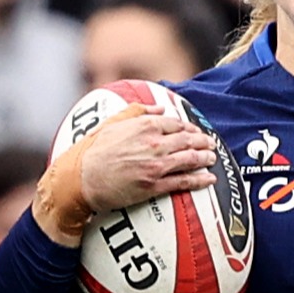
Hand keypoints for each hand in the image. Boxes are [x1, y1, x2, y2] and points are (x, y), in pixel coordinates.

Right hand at [38, 107, 215, 241]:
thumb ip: (137, 112)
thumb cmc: (92, 151)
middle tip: (211, 144)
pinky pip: (184, 182)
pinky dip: (199, 180)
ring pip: (190, 159)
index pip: (176, 124)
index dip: (190, 127)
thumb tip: (159, 107)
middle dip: (203, 142)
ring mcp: (156, 165)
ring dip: (205, 158)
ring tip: (212, 158)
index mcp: (145, 125)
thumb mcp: (112, 123)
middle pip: (188, 140)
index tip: (196, 131)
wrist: (81, 178)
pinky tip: (209, 179)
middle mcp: (154, 143)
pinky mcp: (155, 185)